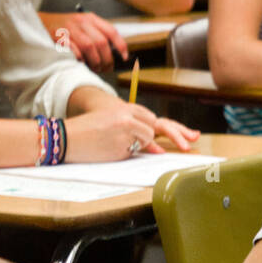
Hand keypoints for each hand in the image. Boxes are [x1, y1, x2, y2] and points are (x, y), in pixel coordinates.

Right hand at [49, 11, 128, 69]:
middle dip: (106, 58)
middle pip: (101, 42)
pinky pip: (73, 49)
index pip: (111, 31)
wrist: (42, 22)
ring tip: (94, 68)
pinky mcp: (59, 36)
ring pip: (89, 46)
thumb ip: (96, 35)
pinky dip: (79, 58)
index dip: (120, 45)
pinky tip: (80, 62)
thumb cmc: (64, 27)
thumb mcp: (83, 26)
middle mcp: (82, 22)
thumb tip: (113, 53)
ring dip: (94, 60)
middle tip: (106, 68)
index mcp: (91, 19)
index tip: (124, 57)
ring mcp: (70, 29)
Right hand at [64, 102, 197, 160]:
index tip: (187, 135)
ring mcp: (126, 132)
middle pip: (154, 128)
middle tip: (195, 139)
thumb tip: (156, 147)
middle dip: (173, 134)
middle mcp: (128, 118)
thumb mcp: (109, 122)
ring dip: (137, 146)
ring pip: (146, 141)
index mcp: (124, 109)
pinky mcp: (121, 147)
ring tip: (114, 143)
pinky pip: (132, 153)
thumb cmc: (85, 132)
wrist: (65, 138)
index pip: (151, 118)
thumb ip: (131, 129)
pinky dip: (124, 153)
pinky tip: (108, 149)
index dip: (167, 128)